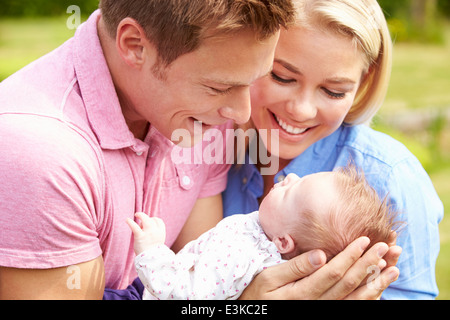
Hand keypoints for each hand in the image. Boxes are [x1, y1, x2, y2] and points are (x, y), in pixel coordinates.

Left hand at [126, 212, 165, 254]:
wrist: (151, 261)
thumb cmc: (152, 253)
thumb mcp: (157, 242)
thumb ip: (154, 234)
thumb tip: (145, 227)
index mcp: (161, 233)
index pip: (159, 221)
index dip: (153, 220)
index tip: (149, 222)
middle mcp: (156, 231)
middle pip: (152, 219)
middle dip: (147, 219)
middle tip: (141, 220)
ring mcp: (148, 233)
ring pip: (145, 219)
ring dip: (141, 216)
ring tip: (136, 214)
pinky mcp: (140, 236)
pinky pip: (135, 226)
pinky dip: (130, 222)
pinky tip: (127, 220)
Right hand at [240, 237, 400, 299]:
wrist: (252, 311)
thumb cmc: (257, 292)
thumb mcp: (268, 277)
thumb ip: (294, 267)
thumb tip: (320, 254)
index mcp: (301, 293)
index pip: (332, 273)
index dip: (350, 256)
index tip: (365, 239)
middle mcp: (316, 305)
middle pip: (348, 285)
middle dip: (368, 264)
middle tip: (385, 246)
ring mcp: (321, 311)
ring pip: (354, 299)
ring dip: (375, 283)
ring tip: (393, 268)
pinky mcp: (324, 312)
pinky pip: (351, 307)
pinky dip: (367, 296)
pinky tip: (379, 287)